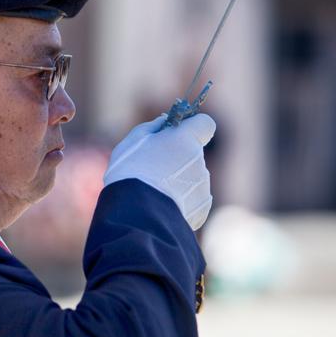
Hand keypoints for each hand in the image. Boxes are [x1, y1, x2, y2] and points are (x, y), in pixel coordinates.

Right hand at [104, 113, 215, 229]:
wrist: (136, 215)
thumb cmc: (130, 172)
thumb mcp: (133, 142)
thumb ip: (153, 128)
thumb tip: (165, 121)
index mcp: (186, 140)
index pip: (205, 124)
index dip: (193, 128)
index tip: (178, 135)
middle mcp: (200, 161)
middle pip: (194, 155)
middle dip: (179, 159)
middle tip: (153, 171)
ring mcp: (203, 187)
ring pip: (191, 179)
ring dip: (177, 183)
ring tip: (153, 194)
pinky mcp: (202, 209)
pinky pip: (192, 201)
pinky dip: (180, 203)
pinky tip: (161, 208)